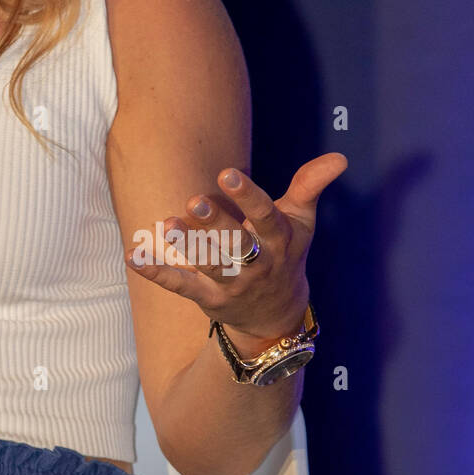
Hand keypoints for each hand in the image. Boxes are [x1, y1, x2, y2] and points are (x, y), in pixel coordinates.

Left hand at [126, 153, 347, 348]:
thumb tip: (339, 158)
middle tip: (194, 200)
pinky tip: (134, 256)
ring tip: (166, 224)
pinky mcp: (208, 299)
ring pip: (208, 264)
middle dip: (215, 224)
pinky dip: (156, 271)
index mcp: (279, 241)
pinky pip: (180, 285)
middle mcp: (257, 264)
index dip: (248, 197)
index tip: (227, 174)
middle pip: (235, 243)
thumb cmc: (284, 253)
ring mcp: (231, 284)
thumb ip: (310, 187)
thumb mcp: (301, 222)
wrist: (276, 316)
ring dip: (186, 246)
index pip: (266, 217)